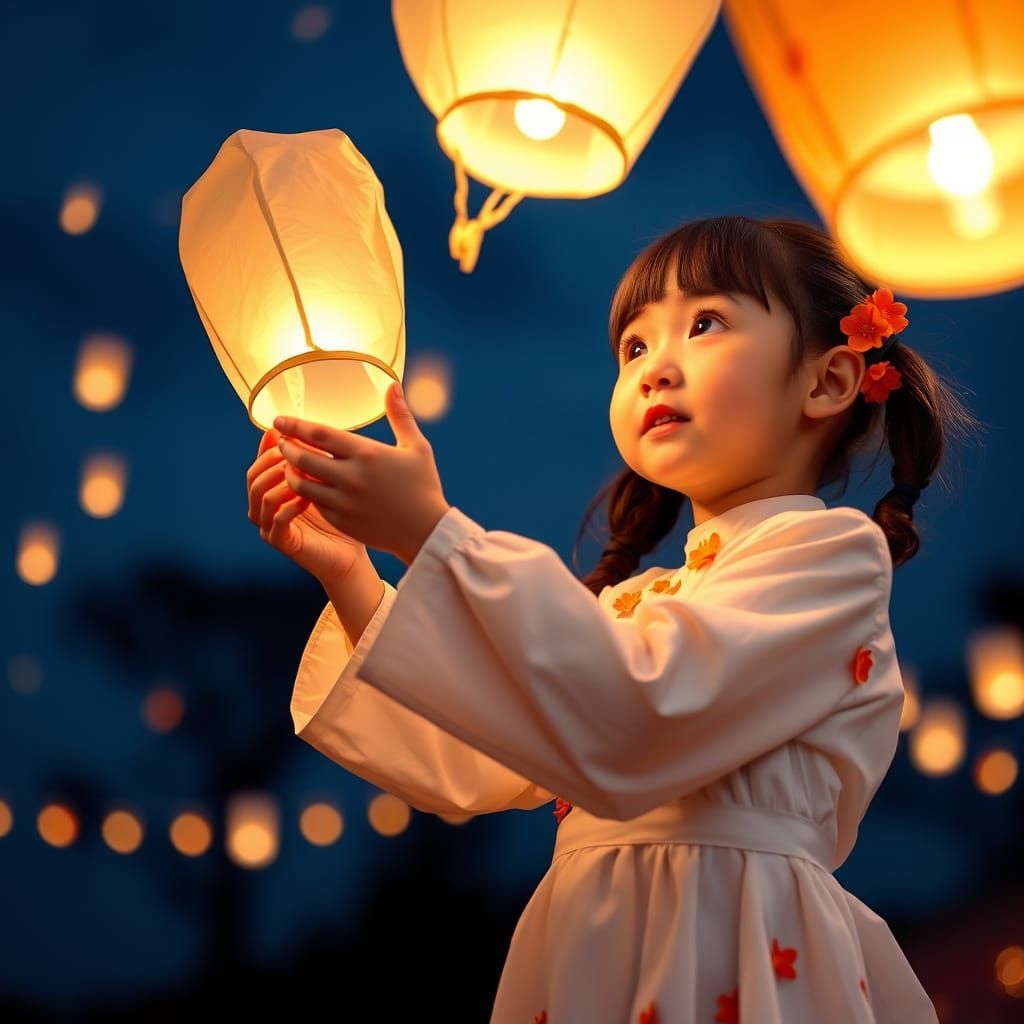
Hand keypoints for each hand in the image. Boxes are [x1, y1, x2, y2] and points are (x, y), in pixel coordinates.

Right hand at [246, 426, 369, 585]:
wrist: (350, 555)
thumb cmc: (339, 517)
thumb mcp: (325, 482)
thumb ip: (312, 460)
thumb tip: (305, 430)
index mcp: (272, 492)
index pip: (258, 464)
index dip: (268, 449)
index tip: (283, 434)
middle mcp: (266, 510)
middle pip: (253, 478)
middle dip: (272, 462)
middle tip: (293, 454)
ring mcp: (271, 527)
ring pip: (261, 498)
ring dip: (280, 482)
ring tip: (302, 475)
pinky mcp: (284, 543)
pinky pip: (276, 522)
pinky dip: (289, 507)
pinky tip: (307, 500)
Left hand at [273, 380, 451, 565]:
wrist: (427, 531)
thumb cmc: (423, 485)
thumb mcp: (417, 447)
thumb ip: (400, 415)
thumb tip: (392, 384)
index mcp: (367, 454)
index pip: (319, 435)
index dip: (294, 425)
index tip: (279, 420)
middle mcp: (352, 477)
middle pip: (303, 459)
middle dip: (286, 448)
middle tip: (280, 442)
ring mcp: (345, 502)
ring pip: (302, 485)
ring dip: (290, 472)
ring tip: (289, 464)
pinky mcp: (342, 521)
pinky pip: (314, 504)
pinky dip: (305, 493)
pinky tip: (305, 485)